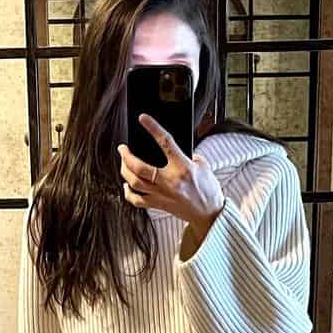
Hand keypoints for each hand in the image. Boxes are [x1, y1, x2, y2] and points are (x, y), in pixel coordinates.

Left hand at [118, 113, 224, 229]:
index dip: (152, 128)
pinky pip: (136, 200)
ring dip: (124, 170)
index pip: (165, 143)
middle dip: (126, 155)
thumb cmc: (208, 190)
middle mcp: (169, 181)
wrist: (209, 214)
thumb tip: (173, 149)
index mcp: (183, 168)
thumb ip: (188, 156)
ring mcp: (161, 194)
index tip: (143, 119)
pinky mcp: (158, 205)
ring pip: (134, 182)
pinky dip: (128, 192)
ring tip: (123, 162)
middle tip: (122, 148)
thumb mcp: (203, 166)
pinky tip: (126, 185)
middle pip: (139, 166)